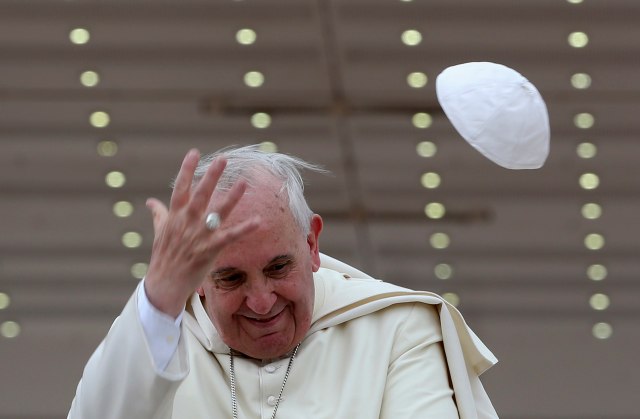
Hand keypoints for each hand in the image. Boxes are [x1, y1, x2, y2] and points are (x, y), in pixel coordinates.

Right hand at [143, 149, 259, 316]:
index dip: (186, 169)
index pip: (180, 188)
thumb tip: (150, 201)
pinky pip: (230, 237)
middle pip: (200, 195)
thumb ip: (159, 214)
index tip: (194, 152)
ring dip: (231, 197)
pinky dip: (244, 229)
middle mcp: (186, 223)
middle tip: (222, 159)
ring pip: (217, 212)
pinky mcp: (209, 250)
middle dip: (211, 176)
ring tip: (244, 182)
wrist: (164, 285)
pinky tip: (258, 221)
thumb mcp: (159, 233)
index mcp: (174, 216)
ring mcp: (198, 236)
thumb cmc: (163, 257)